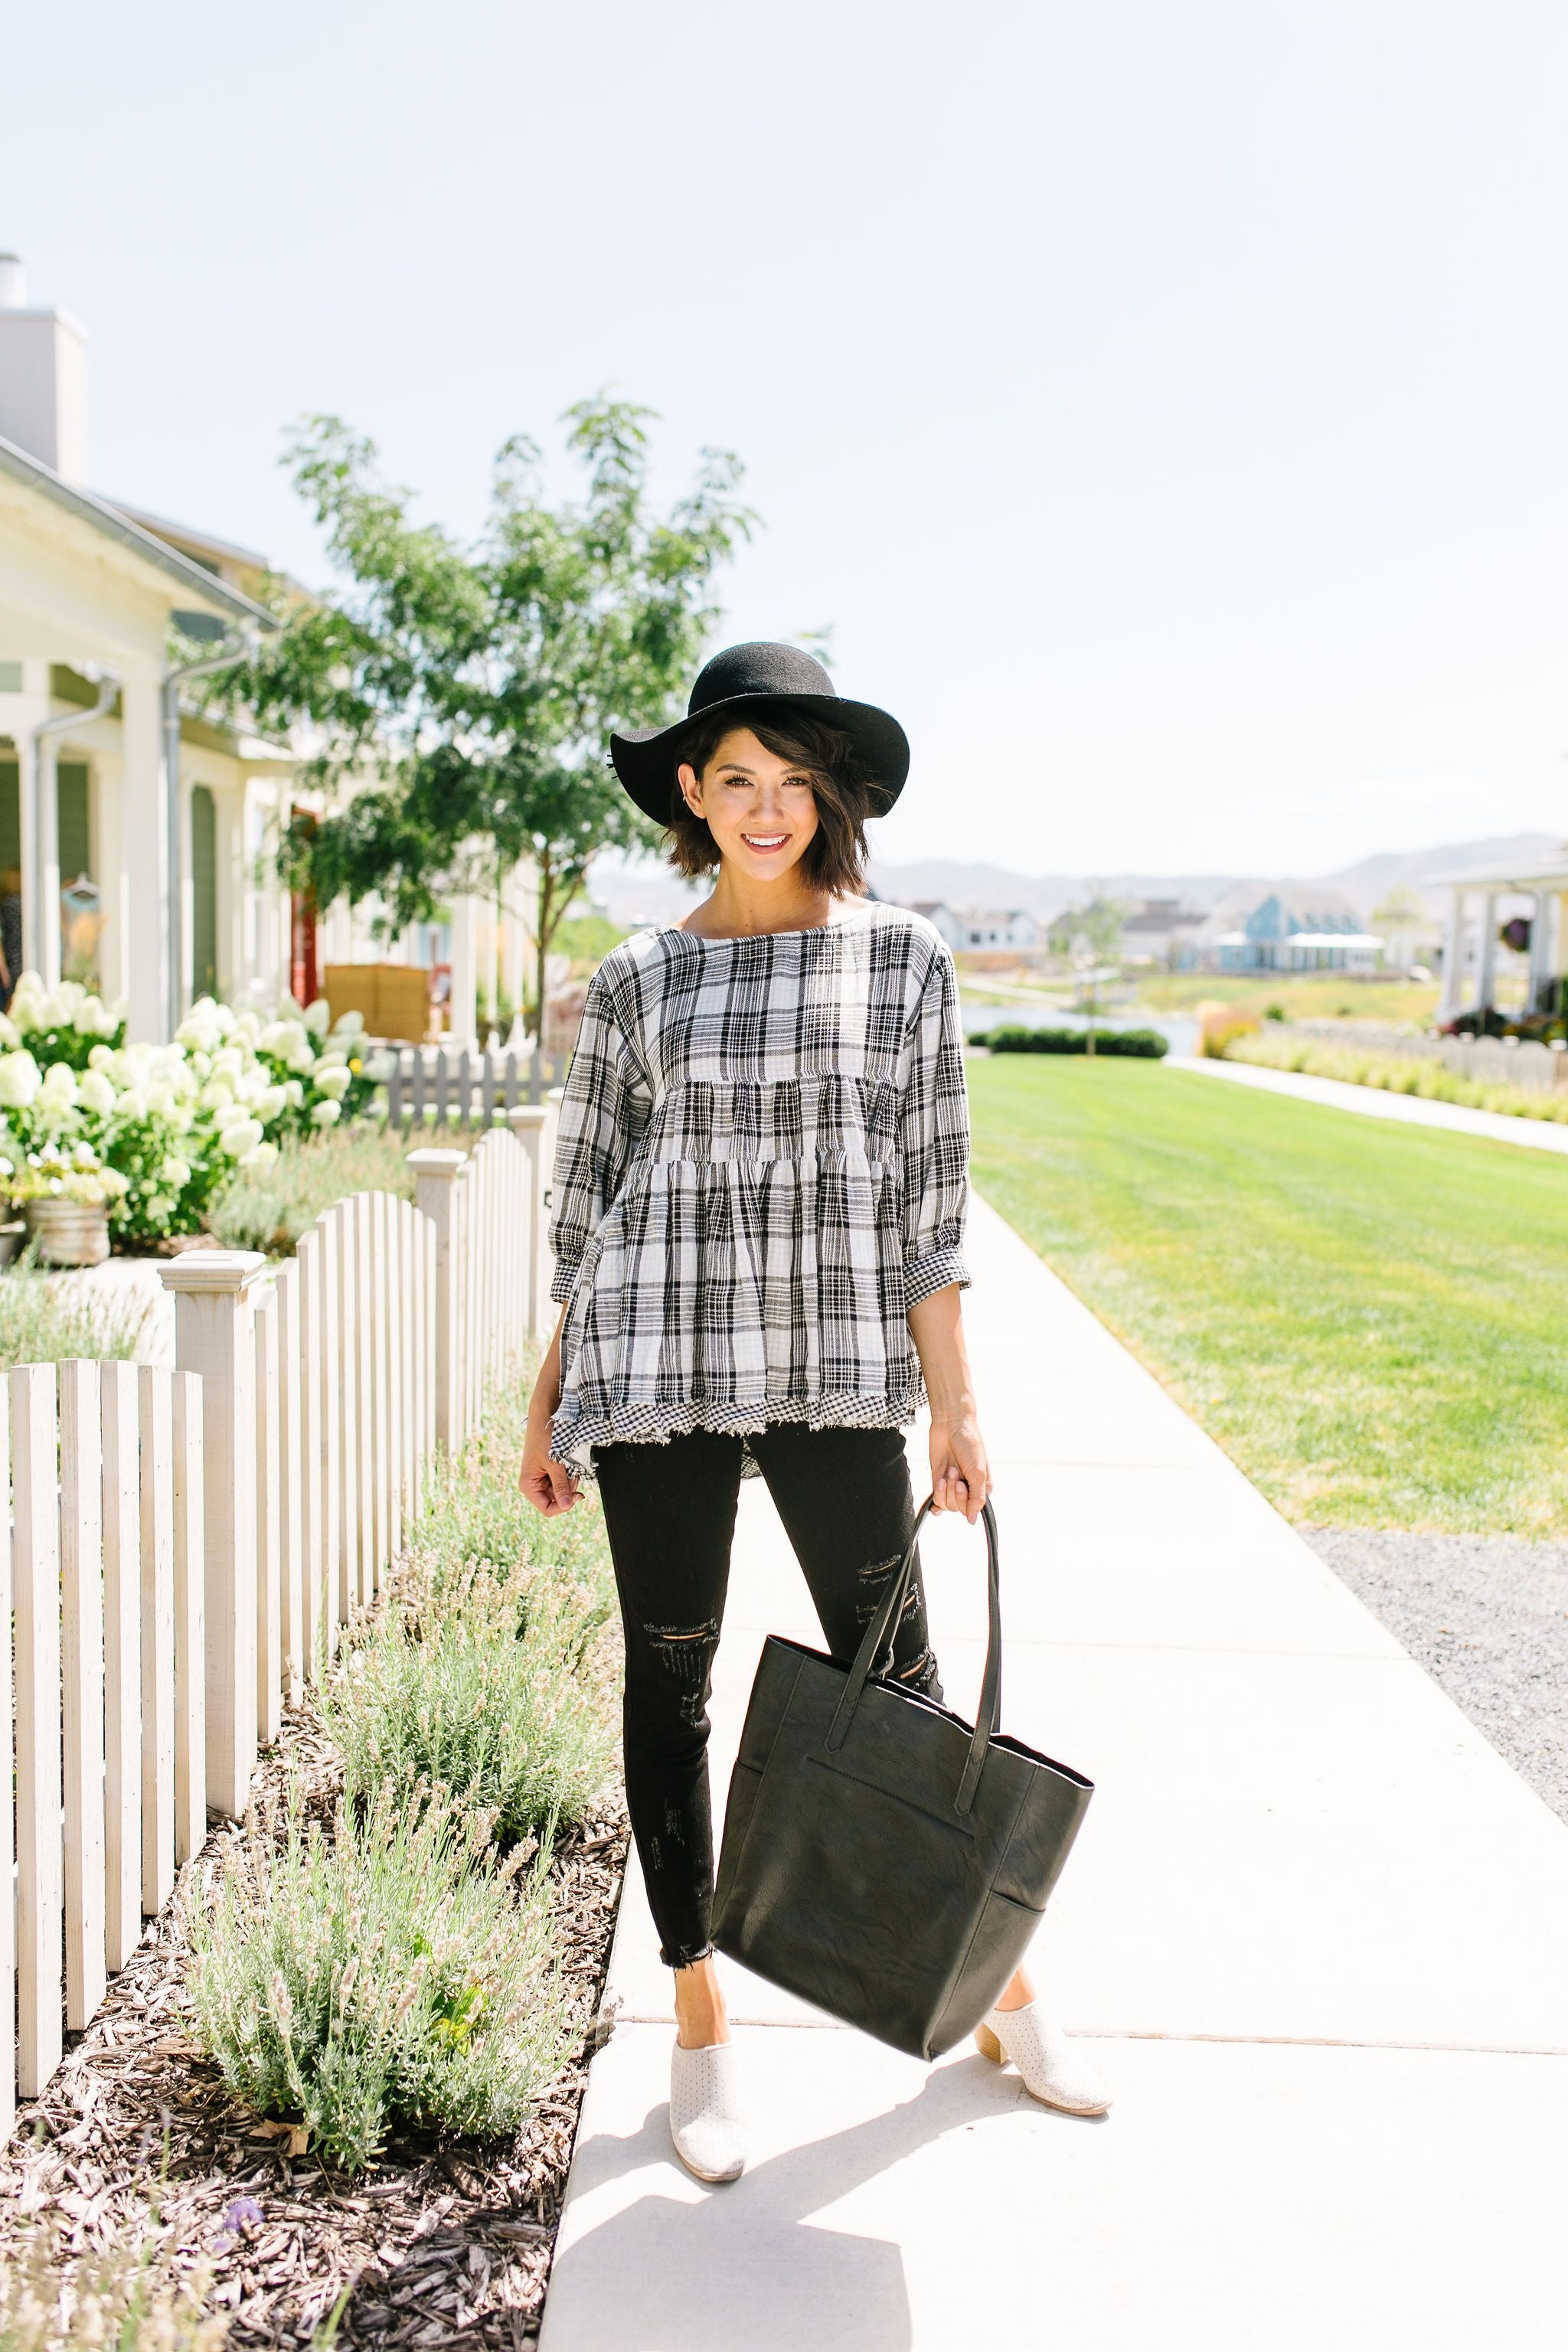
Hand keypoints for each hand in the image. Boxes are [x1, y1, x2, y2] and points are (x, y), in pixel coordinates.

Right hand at [519, 1421, 579, 1515]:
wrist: (546, 1416)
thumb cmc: (544, 1437)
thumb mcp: (554, 1464)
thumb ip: (561, 1486)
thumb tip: (567, 1506)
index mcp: (528, 1486)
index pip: (547, 1509)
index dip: (563, 1506)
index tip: (577, 1495)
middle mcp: (534, 1484)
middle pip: (557, 1499)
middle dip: (568, 1487)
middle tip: (571, 1470)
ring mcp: (543, 1478)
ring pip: (563, 1489)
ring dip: (570, 1478)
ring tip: (568, 1462)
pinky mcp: (551, 1471)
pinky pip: (564, 1479)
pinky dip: (570, 1472)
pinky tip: (568, 1461)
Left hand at [928, 1408, 989, 1523]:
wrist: (950, 1426)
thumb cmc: (969, 1444)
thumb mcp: (978, 1472)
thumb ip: (977, 1498)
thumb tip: (973, 1520)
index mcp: (982, 1487)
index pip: (973, 1509)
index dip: (965, 1500)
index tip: (962, 1484)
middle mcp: (968, 1489)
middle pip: (959, 1508)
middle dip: (954, 1491)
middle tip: (954, 1471)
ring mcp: (952, 1486)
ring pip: (947, 1505)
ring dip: (945, 1489)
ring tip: (949, 1469)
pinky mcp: (939, 1482)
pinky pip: (937, 1500)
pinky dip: (937, 1493)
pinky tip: (939, 1481)